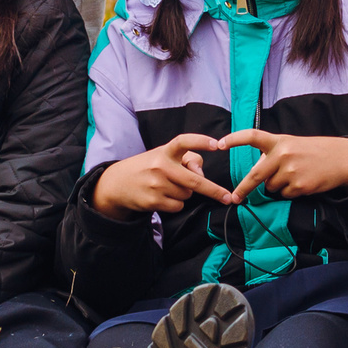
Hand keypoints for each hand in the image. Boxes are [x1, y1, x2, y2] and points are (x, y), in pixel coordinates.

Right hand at [91, 132, 235, 215]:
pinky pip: (178, 206)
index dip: (200, 142)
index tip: (217, 144)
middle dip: (214, 191)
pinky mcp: (153, 201)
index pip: (183, 142)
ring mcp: (156, 184)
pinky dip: (176, 204)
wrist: (119, 183)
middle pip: (194, 180)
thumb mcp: (164, 156)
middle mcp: (161, 166)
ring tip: (168, 186)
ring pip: (187, 194)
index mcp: (165, 151)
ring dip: (185, 193)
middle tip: (228, 197)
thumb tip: (201, 173)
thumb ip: (187, 160)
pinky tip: (164, 196)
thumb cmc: (150, 167)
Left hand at [222, 129, 347, 200]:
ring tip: (295, 175)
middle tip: (235, 197)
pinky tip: (302, 182)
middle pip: (255, 175)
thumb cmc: (312, 151)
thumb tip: (257, 174)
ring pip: (271, 187)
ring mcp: (291, 171)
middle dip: (243, 188)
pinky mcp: (299, 186)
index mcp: (279, 141)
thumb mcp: (291, 145)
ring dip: (277, 185)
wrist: (340, 159)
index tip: (219, 144)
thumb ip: (272, 155)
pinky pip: (284, 194)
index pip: (252, 136)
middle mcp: (282, 154)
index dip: (234, 139)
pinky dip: (290, 192)